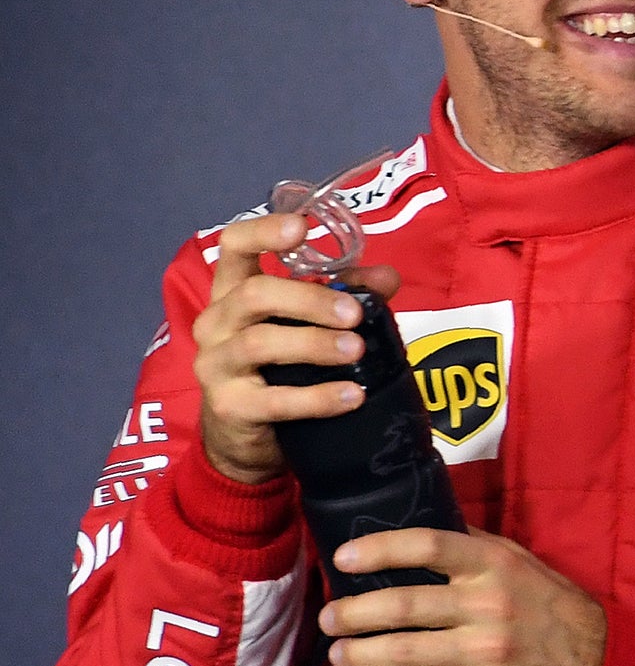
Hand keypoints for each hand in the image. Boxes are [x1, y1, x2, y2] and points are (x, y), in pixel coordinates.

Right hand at [190, 212, 401, 484]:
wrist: (249, 437)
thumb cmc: (280, 366)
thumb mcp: (309, 323)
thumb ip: (346, 294)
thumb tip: (388, 277)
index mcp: (233, 291)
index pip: (233, 246)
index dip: (263, 232)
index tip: (302, 227)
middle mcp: (216, 322)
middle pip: (255, 295)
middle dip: (310, 300)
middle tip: (354, 314)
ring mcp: (216, 365)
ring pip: (260, 344)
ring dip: (315, 344)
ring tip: (357, 350)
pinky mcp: (229, 406)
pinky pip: (273, 401)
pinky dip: (317, 398)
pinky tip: (351, 395)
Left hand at [317, 527, 607, 665]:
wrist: (597, 664)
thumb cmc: (551, 607)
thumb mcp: (520, 562)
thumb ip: (474, 545)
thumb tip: (423, 520)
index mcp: (493, 565)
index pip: (427, 545)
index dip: (379, 548)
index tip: (343, 558)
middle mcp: (487, 605)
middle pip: (402, 603)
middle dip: (352, 612)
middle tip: (329, 617)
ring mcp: (483, 652)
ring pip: (402, 652)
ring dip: (358, 654)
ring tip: (339, 653)